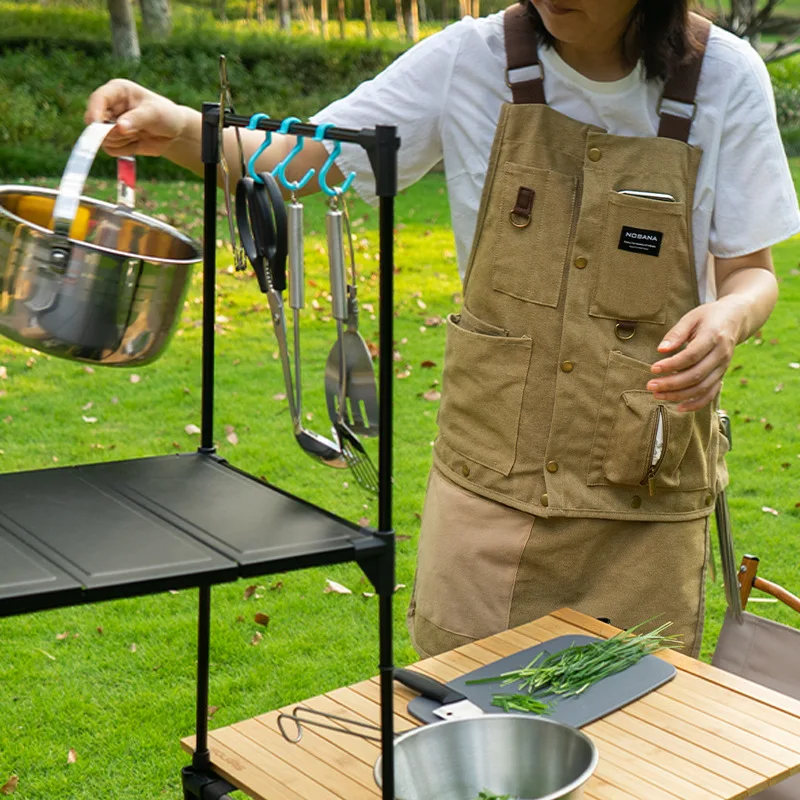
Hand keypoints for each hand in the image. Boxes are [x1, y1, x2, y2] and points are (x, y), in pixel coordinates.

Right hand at [84, 79, 185, 157]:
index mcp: (117, 90)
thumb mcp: (154, 113)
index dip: (95, 111)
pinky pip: (111, 150)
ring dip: (123, 141)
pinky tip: (137, 142)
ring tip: (140, 134)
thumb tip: (120, 127)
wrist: (173, 131)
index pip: (98, 98)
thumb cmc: (165, 114)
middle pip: (95, 122)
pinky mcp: (114, 139)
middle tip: (134, 133)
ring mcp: (109, 123)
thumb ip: (137, 119)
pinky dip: (125, 150)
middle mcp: (109, 106)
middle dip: (113, 132)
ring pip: (104, 139)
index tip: (97, 125)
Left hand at [646, 298, 745, 412]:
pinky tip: (679, 407)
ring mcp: (723, 367)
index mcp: (713, 337)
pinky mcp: (722, 375)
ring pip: (702, 387)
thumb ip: (676, 333)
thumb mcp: (691, 318)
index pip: (691, 356)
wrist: (735, 319)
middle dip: (672, 384)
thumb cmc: (708, 317)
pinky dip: (696, 403)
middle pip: (696, 375)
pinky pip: (711, 393)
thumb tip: (661, 350)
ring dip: (679, 395)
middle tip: (650, 386)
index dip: (672, 365)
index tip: (653, 369)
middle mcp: (721, 354)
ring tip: (658, 395)